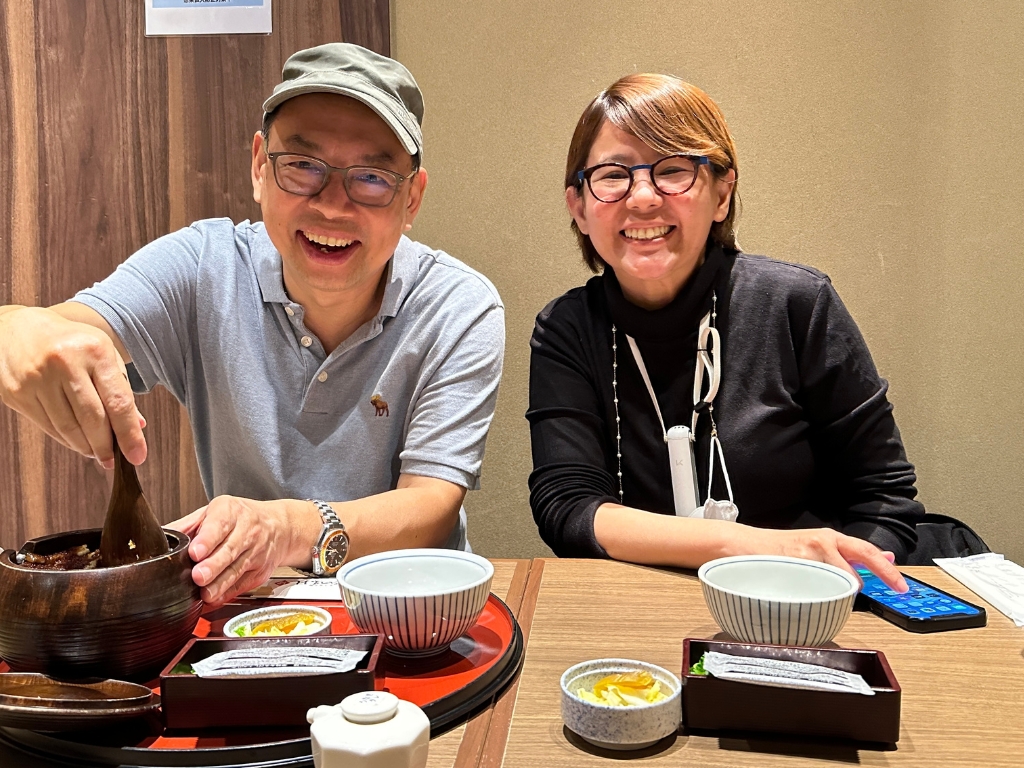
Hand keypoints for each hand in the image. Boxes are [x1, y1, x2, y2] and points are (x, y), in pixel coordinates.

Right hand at [0, 306, 145, 466]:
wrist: (17, 328)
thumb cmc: (70, 344)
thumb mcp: (102, 355)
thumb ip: (120, 389)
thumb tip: (137, 427)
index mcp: (95, 351)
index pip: (118, 402)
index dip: (129, 434)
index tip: (138, 456)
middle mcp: (65, 363)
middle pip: (92, 419)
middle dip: (106, 446)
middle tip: (113, 460)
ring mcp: (37, 378)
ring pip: (68, 427)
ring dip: (85, 446)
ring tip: (95, 452)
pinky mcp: (16, 392)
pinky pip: (47, 426)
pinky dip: (65, 439)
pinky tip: (75, 440)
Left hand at [168, 496, 315, 604]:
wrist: (279, 526)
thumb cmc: (241, 518)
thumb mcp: (215, 512)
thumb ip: (188, 525)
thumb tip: (160, 537)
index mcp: (231, 512)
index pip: (219, 525)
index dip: (207, 540)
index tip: (195, 552)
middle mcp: (247, 531)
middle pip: (229, 551)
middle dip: (213, 565)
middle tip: (198, 576)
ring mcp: (256, 553)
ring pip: (236, 571)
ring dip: (220, 584)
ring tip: (205, 593)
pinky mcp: (259, 572)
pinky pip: (241, 585)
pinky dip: (227, 594)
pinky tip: (214, 599)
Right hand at [746, 527, 907, 592]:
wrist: (742, 546)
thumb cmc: (776, 553)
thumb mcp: (812, 550)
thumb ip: (841, 557)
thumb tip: (875, 562)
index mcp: (829, 538)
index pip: (867, 551)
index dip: (888, 568)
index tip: (902, 585)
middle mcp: (824, 540)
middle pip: (865, 556)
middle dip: (886, 574)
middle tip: (899, 588)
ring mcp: (812, 552)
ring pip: (844, 577)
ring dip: (843, 590)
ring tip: (825, 594)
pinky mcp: (798, 563)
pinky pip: (821, 586)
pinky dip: (821, 595)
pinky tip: (808, 594)